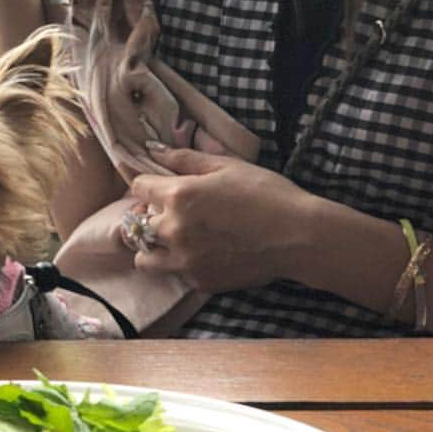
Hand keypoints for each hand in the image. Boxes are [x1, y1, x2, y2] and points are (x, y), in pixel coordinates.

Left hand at [127, 145, 317, 292]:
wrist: (298, 237)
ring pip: (144, 258)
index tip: (157, 186)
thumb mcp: (227, 166)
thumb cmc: (266, 194)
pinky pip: (173, 274)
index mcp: (178, 196)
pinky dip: (179, 264)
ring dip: (152, 247)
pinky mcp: (199, 281)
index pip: (138, 187)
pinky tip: (201, 253)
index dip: (147, 184)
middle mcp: (174, 230)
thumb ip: (185, 159)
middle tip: (167, 212)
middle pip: (134, 225)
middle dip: (145, 216)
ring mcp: (185, 260)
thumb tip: (154, 149)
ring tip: (174, 239)